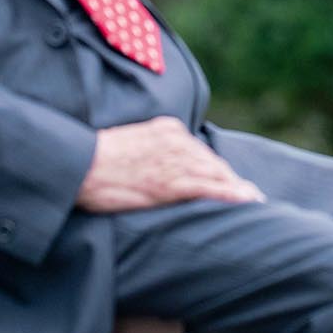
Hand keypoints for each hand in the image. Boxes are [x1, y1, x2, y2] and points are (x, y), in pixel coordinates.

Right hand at [75, 117, 264, 212]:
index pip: (201, 152)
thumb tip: (160, 169)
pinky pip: (208, 189)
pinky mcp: (170, 183)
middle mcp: (177, 141)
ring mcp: (175, 161)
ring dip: (238, 190)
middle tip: (252, 196)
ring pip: (217, 176)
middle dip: (232, 181)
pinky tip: (246, 202)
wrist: (78, 165)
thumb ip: (153, 151)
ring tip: (255, 202)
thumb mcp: (131, 144)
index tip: (232, 182)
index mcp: (168, 130)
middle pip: (213, 164)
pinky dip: (230, 196)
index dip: (218, 170)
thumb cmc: (95, 161)